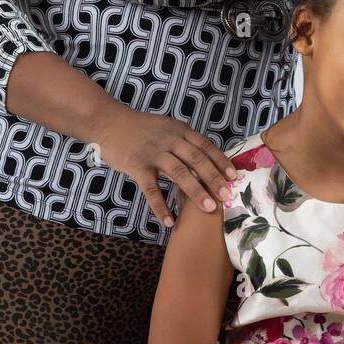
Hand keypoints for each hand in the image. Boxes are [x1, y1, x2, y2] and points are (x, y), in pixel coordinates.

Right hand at [89, 107, 239, 226]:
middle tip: (227, 196)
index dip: (221, 161)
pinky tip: (168, 221)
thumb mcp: (166, 127)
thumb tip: (203, 158)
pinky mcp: (137, 165)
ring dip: (196, 191)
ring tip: (209, 208)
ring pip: (179, 173)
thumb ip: (183, 140)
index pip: (205, 146)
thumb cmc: (139, 128)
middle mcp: (170, 140)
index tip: (234, 176)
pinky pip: (151, 189)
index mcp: (179, 131)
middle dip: (214, 178)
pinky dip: (160, 206)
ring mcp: (154, 153)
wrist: (108, 122)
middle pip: (197, 160)